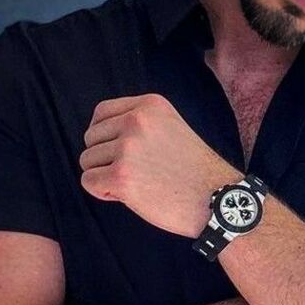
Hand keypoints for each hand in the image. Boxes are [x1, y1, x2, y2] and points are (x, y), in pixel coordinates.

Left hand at [79, 93, 241, 236]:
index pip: (101, 113)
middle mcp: (136, 121)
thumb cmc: (195, 171)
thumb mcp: (171, 127)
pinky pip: (89, 181)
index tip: (118, 152)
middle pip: (91, 138)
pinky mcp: (121, 176)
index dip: (103, 136)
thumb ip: (140, 123)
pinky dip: (103, 192)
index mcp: (149, 105)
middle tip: (133, 173)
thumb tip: (100, 136)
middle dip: (104, 158)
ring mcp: (128, 148)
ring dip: (104, 176)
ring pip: (87, 161)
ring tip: (135, 184)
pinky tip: (126, 196)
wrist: (217, 199)